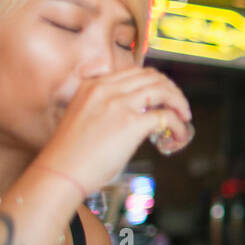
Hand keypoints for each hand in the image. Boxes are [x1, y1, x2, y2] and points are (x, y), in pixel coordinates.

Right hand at [38, 66, 194, 195]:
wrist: (60, 172)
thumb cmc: (71, 153)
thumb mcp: (86, 117)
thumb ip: (108, 108)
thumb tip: (140, 113)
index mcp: (93, 85)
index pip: (136, 72)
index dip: (156, 83)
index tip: (163, 98)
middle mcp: (106, 89)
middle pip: (153, 77)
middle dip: (172, 90)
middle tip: (179, 107)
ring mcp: (119, 105)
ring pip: (163, 90)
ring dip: (179, 103)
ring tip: (184, 118)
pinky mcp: (130, 124)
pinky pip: (166, 117)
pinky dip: (178, 126)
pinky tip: (177, 136)